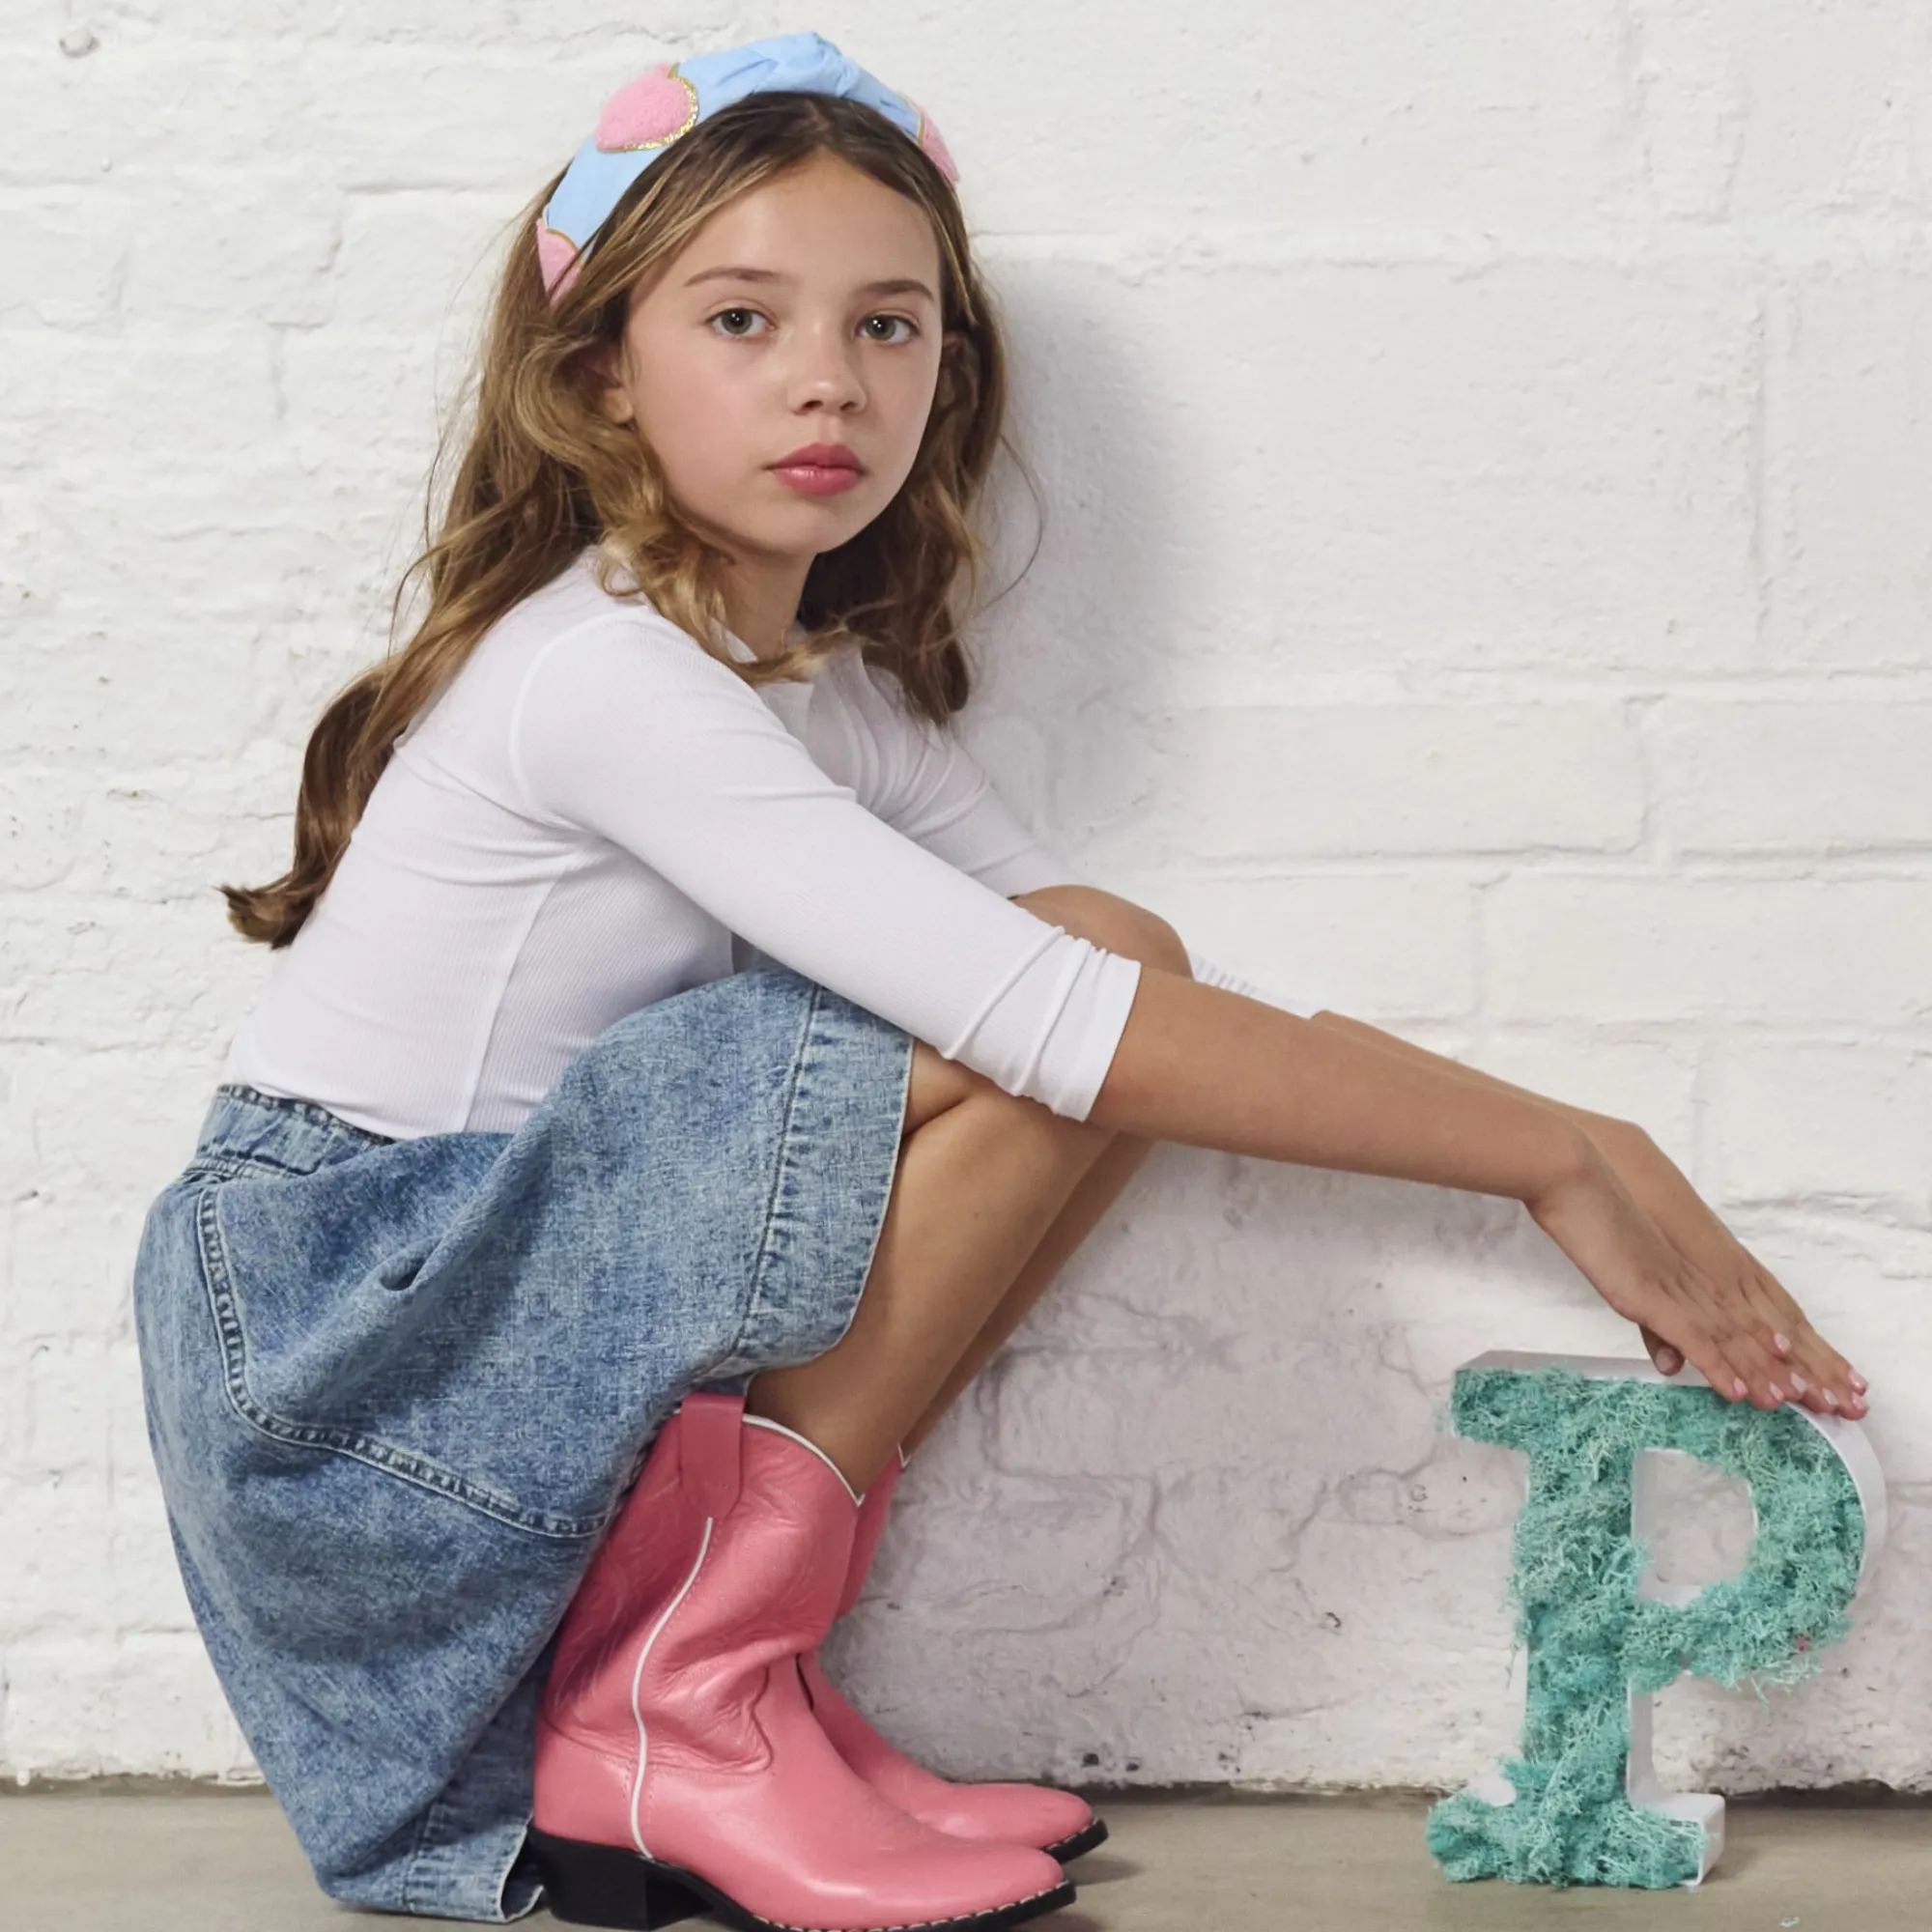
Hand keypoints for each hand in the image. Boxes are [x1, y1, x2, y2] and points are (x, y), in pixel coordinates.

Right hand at [1524, 1136, 1865, 1415]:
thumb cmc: (1597, 1216)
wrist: (1578, 1180)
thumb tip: (1671, 1362)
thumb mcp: (1631, 1279)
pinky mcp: (1652, 1296)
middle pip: (1756, 1332)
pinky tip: (1735, 1392)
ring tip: (1790, 1404)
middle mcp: (1698, 1281)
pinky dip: (1717, 1366)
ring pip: (1732, 1340)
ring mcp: (1678, 1289)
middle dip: (1795, 1369)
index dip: (1786, 1348)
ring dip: (1763, 1374)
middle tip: (1831, 1402)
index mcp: (1698, 1272)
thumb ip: (1656, 1323)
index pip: (1755, 1317)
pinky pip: (1694, 1337)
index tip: (1813, 1376)